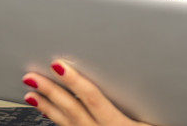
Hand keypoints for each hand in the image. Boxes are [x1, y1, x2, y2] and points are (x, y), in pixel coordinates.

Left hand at [22, 59, 152, 125]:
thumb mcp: (155, 120)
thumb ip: (144, 100)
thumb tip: (145, 72)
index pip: (92, 98)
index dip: (75, 81)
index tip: (59, 65)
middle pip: (72, 109)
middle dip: (50, 90)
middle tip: (32, 75)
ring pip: (65, 122)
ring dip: (46, 106)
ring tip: (31, 91)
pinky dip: (54, 119)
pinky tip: (45, 111)